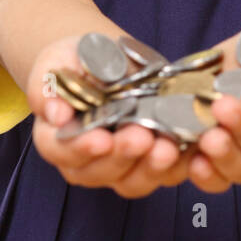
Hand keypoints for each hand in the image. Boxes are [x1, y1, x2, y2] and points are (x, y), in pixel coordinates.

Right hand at [27, 36, 203, 197]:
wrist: (111, 60)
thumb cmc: (78, 59)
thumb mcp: (58, 60)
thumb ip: (50, 85)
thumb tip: (57, 114)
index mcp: (55, 137)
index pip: (61, 150)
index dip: (81, 148)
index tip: (101, 139)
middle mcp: (85, 161)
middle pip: (99, 172)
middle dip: (123, 156)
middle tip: (142, 137)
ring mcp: (119, 167)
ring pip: (132, 181)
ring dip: (152, 168)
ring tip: (169, 146)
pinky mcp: (150, 164)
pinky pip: (165, 175)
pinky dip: (179, 165)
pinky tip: (191, 147)